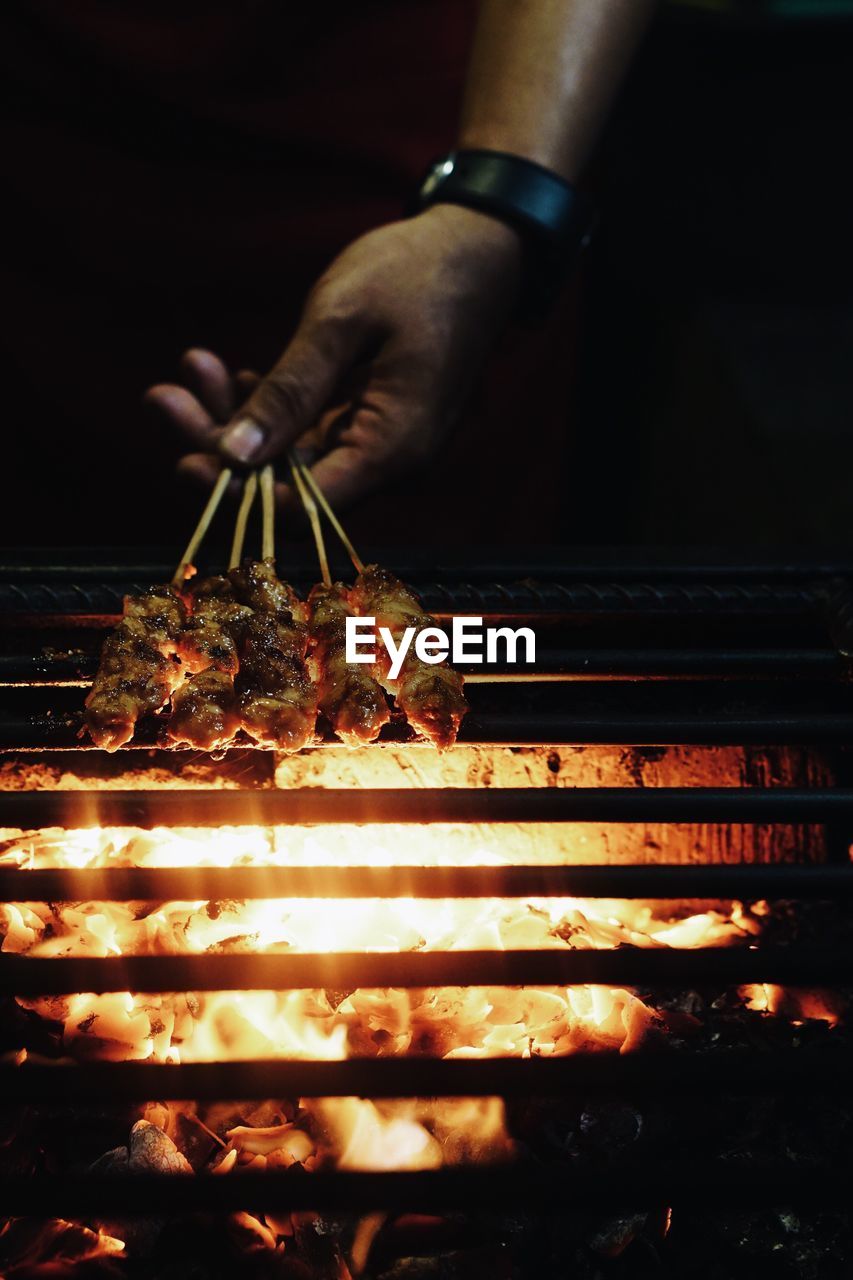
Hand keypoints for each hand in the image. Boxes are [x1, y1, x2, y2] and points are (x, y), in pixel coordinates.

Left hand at [147, 205, 520, 507]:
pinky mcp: (373, 420)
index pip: (304, 506)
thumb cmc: (418, 273)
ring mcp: (382, 441)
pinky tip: (237, 375)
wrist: (480, 246)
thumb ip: (289, 390)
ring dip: (240, 420)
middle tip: (165, 397)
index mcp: (393, 449)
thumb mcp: (342, 322)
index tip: (184, 455)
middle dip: (224, 445)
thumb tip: (234, 455)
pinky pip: (313, 433)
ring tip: (193, 368)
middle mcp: (390, 461)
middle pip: (292, 484)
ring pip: (295, 456)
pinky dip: (273, 408)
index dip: (240, 492)